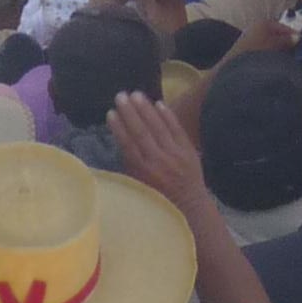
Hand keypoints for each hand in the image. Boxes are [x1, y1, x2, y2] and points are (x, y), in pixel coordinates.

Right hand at [106, 87, 208, 213]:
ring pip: (158, 127)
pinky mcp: (188, 150)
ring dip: (146, 109)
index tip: (110, 113)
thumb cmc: (159, 200)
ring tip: (136, 94)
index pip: (129, 146)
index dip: (119, 128)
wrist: (190, 208)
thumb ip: (131, 166)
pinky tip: (159, 103)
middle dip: (130, 112)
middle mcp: (159, 162)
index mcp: (144, 173)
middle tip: (120, 95)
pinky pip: (177, 129)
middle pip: (142, 132)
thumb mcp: (139, 187)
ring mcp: (175, 155)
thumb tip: (121, 140)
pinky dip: (168, 116)